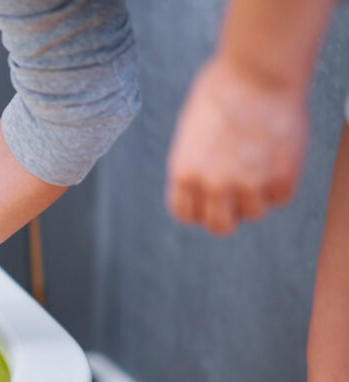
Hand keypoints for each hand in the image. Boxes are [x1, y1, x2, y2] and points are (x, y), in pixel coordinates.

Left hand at [166, 56, 308, 234]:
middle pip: (219, 226)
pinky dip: (282, 181)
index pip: (185, 214)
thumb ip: (196, 162)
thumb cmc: (224, 88)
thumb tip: (205, 186)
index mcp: (183, 172)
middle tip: (238, 190)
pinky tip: (278, 154)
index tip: (210, 197)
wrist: (259, 70)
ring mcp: (249, 184)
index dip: (199, 208)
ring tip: (260, 159)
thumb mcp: (192, 130)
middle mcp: (213, 184)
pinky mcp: (282, 177)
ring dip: (258, 193)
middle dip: (228, 212)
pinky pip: (281, 196)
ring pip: (254, 212)